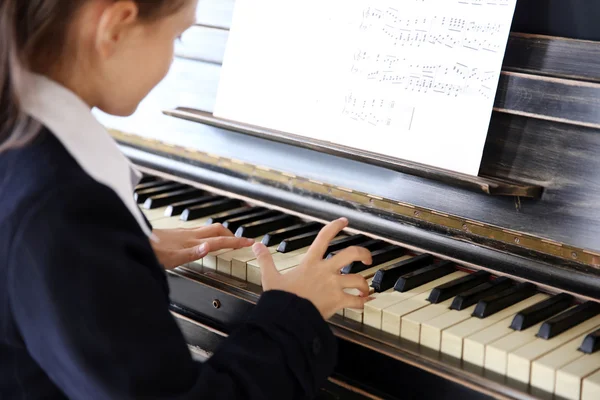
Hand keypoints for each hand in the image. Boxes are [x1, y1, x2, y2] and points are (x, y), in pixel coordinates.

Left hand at [151, 224, 253, 268]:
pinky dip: (209, 234)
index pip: (220, 240)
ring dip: (221, 232)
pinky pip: (199, 230)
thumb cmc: (152, 253)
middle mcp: (190, 235)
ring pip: (208, 229)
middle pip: (217, 229)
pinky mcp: (177, 233)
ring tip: (226, 238)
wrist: (135, 242)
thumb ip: (192, 253)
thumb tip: (210, 247)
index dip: (236, 242)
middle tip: (240, 241)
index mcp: (193, 242)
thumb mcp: (173, 258)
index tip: (250, 242)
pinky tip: (203, 239)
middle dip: (232, 234)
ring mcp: (184, 233)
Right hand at [252, 217, 372, 319]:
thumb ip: (265, 260)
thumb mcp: (270, 277)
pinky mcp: (337, 301)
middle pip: (351, 254)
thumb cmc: (280, 299)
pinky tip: (361, 303)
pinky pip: (356, 301)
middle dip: (363, 253)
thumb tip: (256, 246)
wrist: (286, 319)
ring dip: (363, 285)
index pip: (324, 237)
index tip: (344, 221)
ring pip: (358, 279)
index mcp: (310, 263)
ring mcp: (333, 286)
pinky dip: (361, 303)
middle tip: (367, 258)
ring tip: (364, 289)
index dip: (335, 226)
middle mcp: (325, 271)